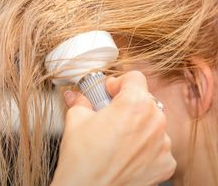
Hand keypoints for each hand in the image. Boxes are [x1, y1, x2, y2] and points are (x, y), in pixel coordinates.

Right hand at [51, 71, 175, 185]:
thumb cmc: (81, 159)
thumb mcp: (76, 119)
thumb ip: (81, 101)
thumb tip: (75, 94)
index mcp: (135, 104)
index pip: (135, 77)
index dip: (119, 82)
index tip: (109, 92)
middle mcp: (154, 121)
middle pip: (145, 99)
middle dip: (127, 103)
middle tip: (110, 113)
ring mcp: (163, 144)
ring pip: (152, 121)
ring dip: (138, 124)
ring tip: (118, 136)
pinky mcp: (166, 163)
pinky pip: (158, 144)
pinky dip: (146, 146)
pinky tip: (128, 153)